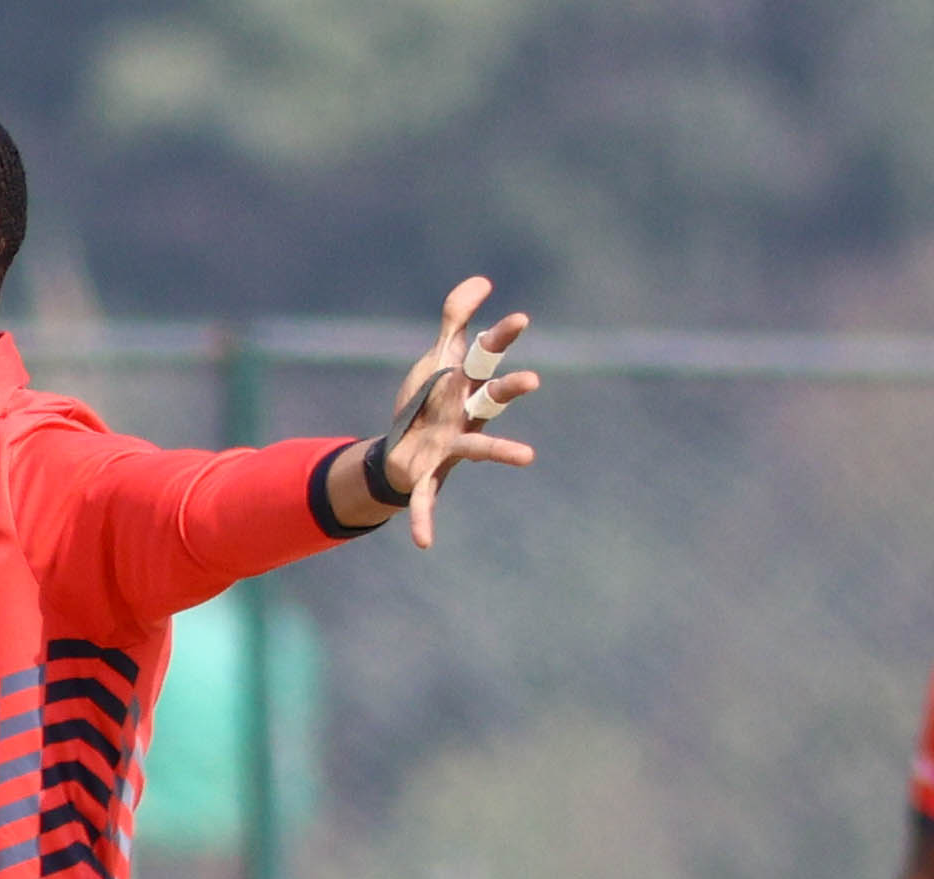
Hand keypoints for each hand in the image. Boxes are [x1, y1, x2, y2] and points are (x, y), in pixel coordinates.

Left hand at [384, 276, 542, 548]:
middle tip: (532, 380)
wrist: (401, 451)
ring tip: (529, 457)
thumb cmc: (428, 403)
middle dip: (509, 389)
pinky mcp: (427, 475)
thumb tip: (482, 280)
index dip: (501, 337)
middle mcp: (466, 416)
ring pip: (478, 446)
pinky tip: (424, 544)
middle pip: (491, 398)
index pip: (487, 356)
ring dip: (501, 451)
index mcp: (467, 387)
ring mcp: (451, 445)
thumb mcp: (438, 358)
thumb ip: (456, 319)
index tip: (520, 318)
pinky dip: (424, 519)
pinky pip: (427, 499)